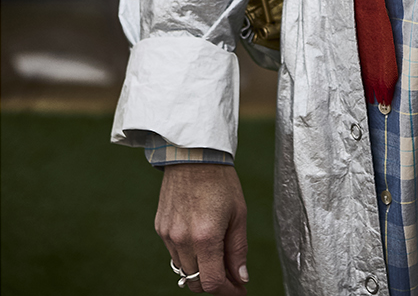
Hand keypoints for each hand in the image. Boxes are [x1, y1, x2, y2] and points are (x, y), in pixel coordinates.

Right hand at [155, 163, 248, 293]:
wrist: (193, 153)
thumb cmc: (220, 180)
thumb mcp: (238, 214)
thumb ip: (238, 250)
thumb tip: (241, 279)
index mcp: (205, 236)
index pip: (211, 283)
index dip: (227, 291)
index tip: (239, 290)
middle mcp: (182, 239)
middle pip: (195, 282)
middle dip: (214, 283)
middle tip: (231, 276)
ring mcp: (168, 235)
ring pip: (183, 269)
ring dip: (200, 269)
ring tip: (218, 255)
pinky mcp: (160, 228)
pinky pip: (174, 253)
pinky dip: (188, 254)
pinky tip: (201, 239)